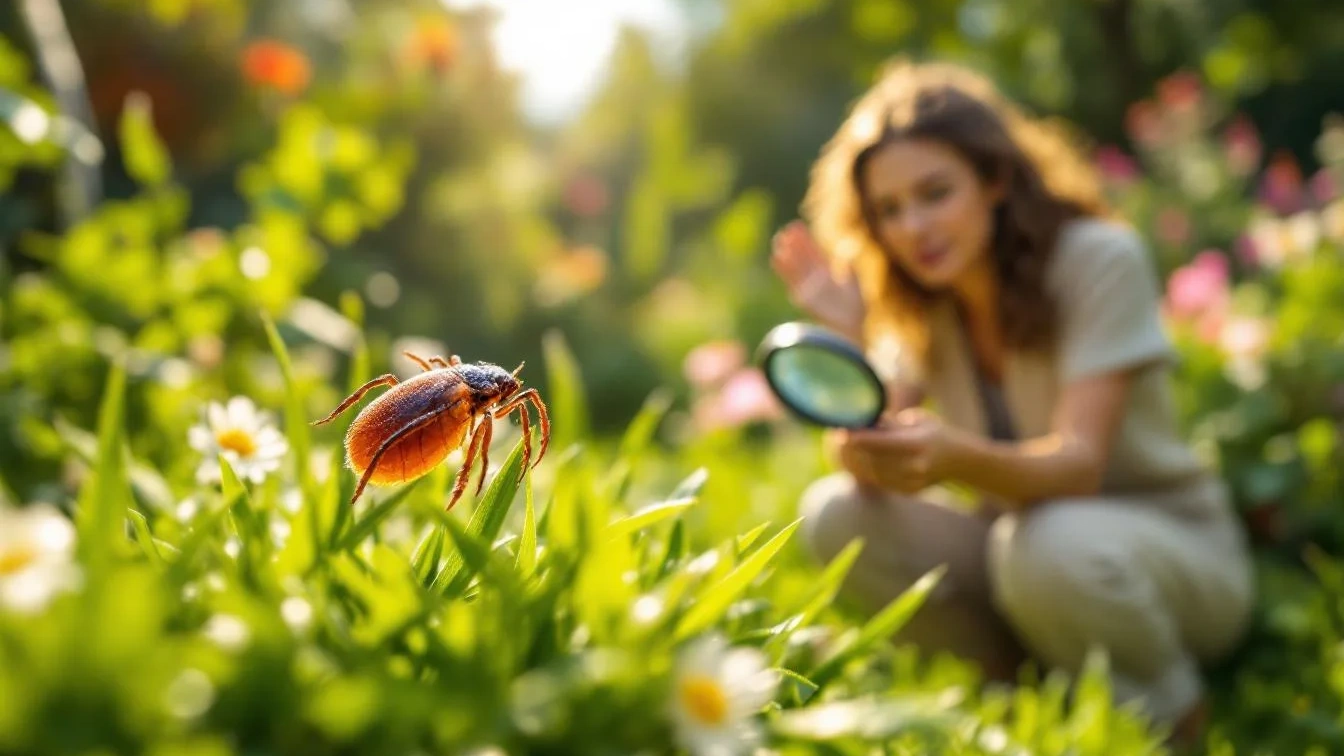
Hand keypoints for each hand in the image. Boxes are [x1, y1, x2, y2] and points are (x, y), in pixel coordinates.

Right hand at [770, 220, 863, 336]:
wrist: (851, 326)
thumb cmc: (857, 306)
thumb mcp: (855, 281)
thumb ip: (850, 264)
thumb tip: (850, 245)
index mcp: (827, 272)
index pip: (814, 252)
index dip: (806, 240)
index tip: (796, 226)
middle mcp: (816, 278)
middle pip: (803, 257)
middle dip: (795, 244)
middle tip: (786, 229)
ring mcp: (809, 287)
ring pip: (796, 267)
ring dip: (787, 254)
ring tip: (778, 240)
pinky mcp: (803, 297)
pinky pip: (792, 281)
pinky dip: (784, 270)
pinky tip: (776, 257)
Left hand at [832, 408, 958, 493]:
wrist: (960, 461)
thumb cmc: (935, 433)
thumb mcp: (917, 420)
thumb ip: (892, 424)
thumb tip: (864, 422)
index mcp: (919, 444)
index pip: (883, 443)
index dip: (860, 439)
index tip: (841, 432)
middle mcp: (915, 466)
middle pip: (875, 460)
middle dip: (853, 450)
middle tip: (836, 438)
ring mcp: (911, 482)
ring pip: (873, 474)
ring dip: (855, 462)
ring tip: (841, 448)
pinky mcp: (907, 491)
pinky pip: (879, 482)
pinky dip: (865, 471)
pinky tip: (854, 460)